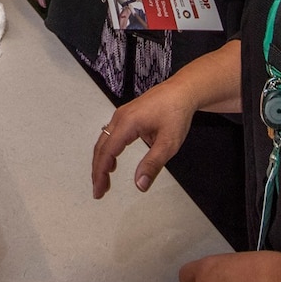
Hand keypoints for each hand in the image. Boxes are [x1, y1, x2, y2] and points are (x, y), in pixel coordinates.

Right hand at [91, 76, 197, 198]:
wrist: (183, 90)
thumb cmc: (176, 112)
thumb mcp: (169, 143)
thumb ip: (153, 164)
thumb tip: (140, 184)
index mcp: (127, 123)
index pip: (106, 153)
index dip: (100, 174)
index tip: (99, 191)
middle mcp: (120, 117)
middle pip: (101, 147)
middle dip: (98, 170)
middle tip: (99, 190)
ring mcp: (122, 115)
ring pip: (104, 141)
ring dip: (102, 161)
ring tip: (105, 180)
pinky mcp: (127, 115)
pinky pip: (110, 135)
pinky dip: (108, 151)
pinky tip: (113, 162)